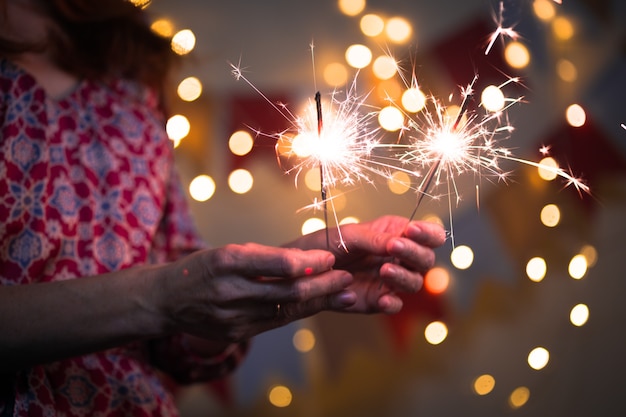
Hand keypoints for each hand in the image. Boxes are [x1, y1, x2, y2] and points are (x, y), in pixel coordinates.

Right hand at [160, 243, 356, 342]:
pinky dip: (300, 311)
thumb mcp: (227, 251)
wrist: (166, 301)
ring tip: (344, 292)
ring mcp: (232, 317)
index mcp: (226, 262)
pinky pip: (275, 322)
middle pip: (286, 290)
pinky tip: (318, 303)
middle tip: (346, 277)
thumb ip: (264, 258)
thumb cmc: (202, 269)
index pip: (277, 264)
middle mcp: (229, 291)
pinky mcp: (236, 334)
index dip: (308, 262)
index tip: (330, 257)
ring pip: (285, 309)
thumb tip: (306, 259)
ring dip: (318, 300)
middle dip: (322, 284)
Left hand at [288, 215, 445, 313]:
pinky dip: (393, 303)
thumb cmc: (328, 245)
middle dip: (414, 252)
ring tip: (384, 270)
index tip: (413, 230)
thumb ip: (374, 239)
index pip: (429, 234)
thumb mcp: (349, 235)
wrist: (304, 270)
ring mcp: (391, 281)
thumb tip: (396, 243)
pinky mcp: (379, 301)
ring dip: (403, 276)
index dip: (428, 233)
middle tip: (393, 247)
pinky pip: (395, 304)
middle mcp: (400, 258)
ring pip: (414, 282)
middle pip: (426, 259)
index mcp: (397, 234)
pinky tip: (384, 299)